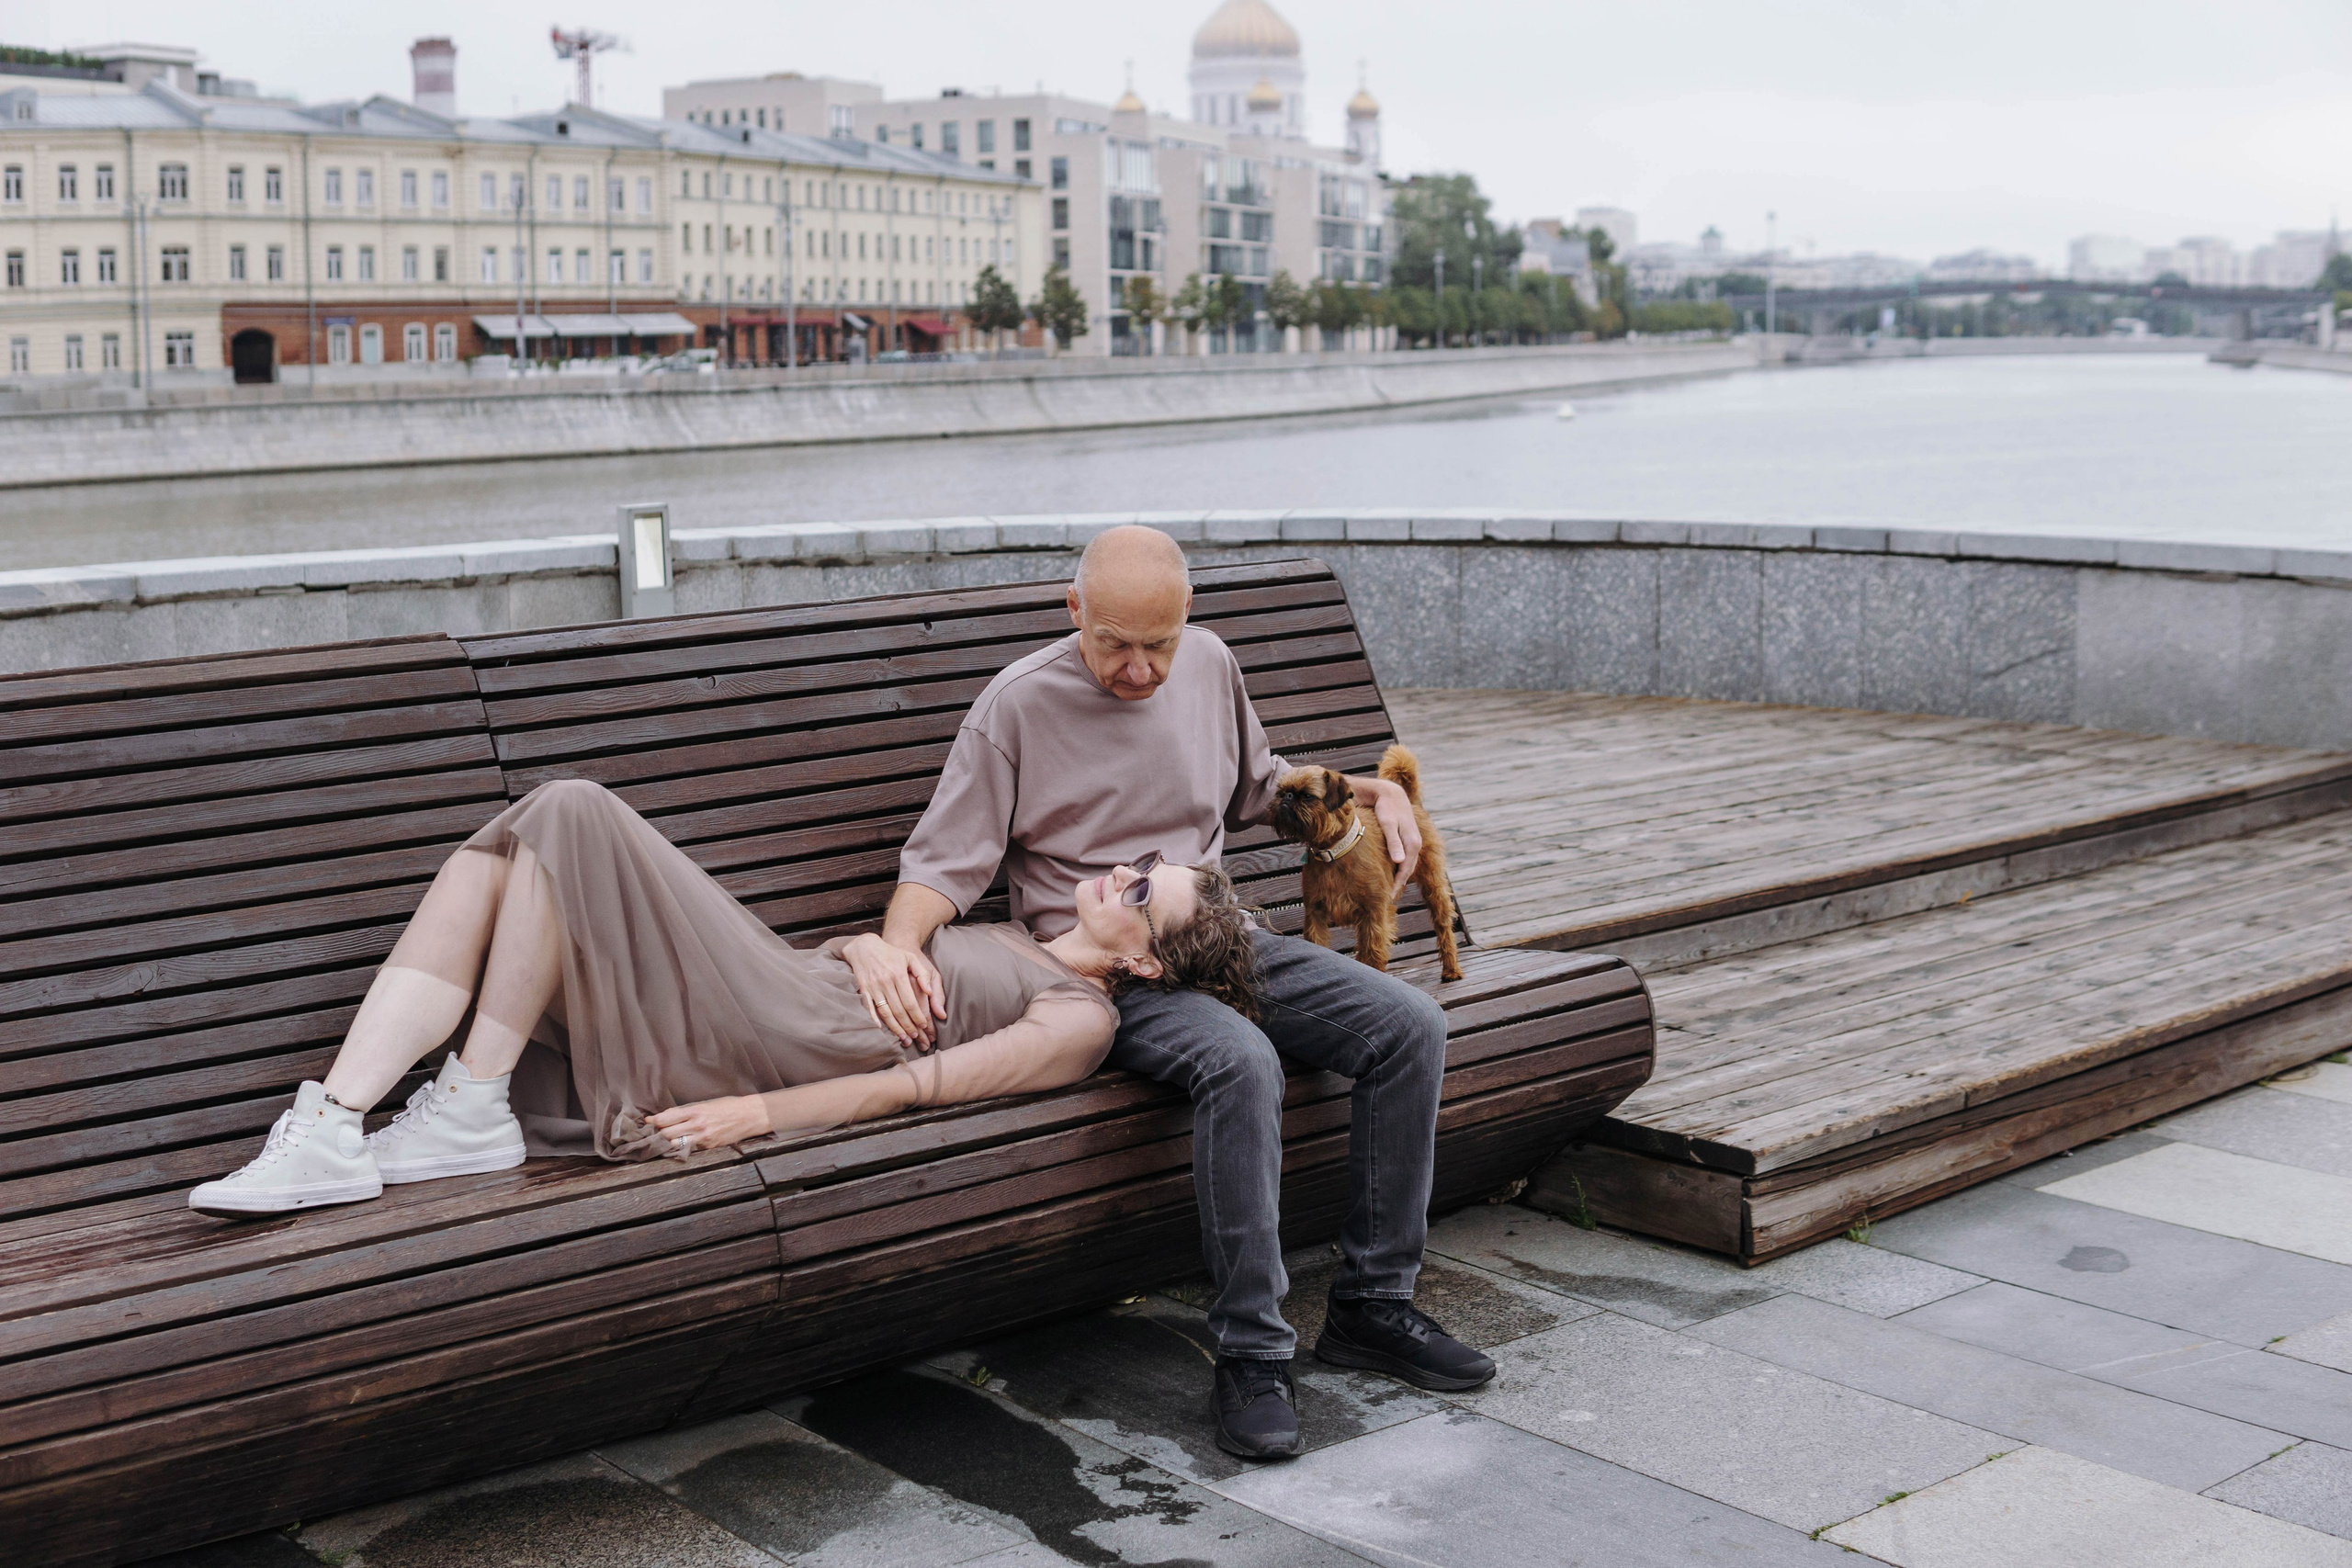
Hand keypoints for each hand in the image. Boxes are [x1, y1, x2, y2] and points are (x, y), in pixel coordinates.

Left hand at [646, 1095, 771, 1153]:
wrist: (750, 1115)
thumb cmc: (729, 1106)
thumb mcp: (707, 1103)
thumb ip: (688, 1110)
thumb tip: (668, 1116)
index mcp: (696, 1111)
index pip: (667, 1118)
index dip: (654, 1121)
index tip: (647, 1121)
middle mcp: (698, 1125)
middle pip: (667, 1134)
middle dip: (657, 1134)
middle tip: (651, 1133)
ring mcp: (703, 1138)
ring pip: (675, 1145)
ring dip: (666, 1144)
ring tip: (661, 1141)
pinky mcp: (709, 1147)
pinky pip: (689, 1149)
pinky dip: (680, 1148)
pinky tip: (677, 1146)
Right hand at [842, 931, 946, 1048]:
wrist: (865, 946)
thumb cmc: (891, 953)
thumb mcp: (910, 958)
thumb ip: (922, 974)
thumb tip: (929, 992)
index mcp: (899, 974)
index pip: (910, 1002)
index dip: (917, 1016)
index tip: (923, 1026)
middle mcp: (886, 981)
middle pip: (898, 1010)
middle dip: (908, 1025)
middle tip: (915, 1036)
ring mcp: (873, 986)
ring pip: (885, 1012)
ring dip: (894, 1027)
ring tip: (903, 1037)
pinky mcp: (863, 989)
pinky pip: (869, 1008)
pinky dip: (875, 1020)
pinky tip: (881, 1030)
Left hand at [1366, 777, 1422, 897]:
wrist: (1391, 794)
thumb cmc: (1387, 809)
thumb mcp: (1388, 825)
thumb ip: (1394, 843)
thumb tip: (1399, 862)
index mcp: (1412, 843)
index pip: (1405, 870)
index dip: (1397, 884)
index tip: (1388, 897)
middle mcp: (1415, 844)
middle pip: (1408, 869)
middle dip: (1399, 884)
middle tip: (1388, 898)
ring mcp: (1413, 841)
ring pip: (1408, 864)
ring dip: (1400, 877)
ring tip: (1390, 889)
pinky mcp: (1408, 839)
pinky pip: (1406, 858)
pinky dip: (1400, 868)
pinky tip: (1392, 872)